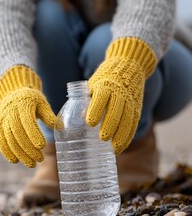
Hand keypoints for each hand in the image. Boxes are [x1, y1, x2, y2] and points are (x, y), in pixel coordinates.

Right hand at [0, 66, 55, 167]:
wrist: (13, 93)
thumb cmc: (32, 99)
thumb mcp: (42, 103)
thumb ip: (49, 116)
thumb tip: (61, 128)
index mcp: (23, 104)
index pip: (27, 121)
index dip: (34, 134)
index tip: (42, 146)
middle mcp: (11, 113)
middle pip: (18, 133)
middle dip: (28, 148)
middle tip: (39, 159)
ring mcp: (3, 120)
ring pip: (9, 139)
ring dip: (19, 153)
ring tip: (31, 164)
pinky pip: (1, 140)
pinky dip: (6, 152)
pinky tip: (15, 161)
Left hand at [86, 38, 156, 153]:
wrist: (129, 66)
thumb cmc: (104, 79)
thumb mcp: (93, 84)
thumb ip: (85, 99)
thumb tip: (77, 117)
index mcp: (105, 85)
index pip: (101, 98)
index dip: (96, 110)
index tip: (90, 123)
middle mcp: (120, 93)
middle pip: (116, 110)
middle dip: (110, 125)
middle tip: (102, 138)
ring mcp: (130, 101)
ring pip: (128, 120)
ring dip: (121, 135)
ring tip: (113, 149)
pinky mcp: (137, 107)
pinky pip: (134, 124)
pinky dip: (128, 137)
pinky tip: (121, 147)